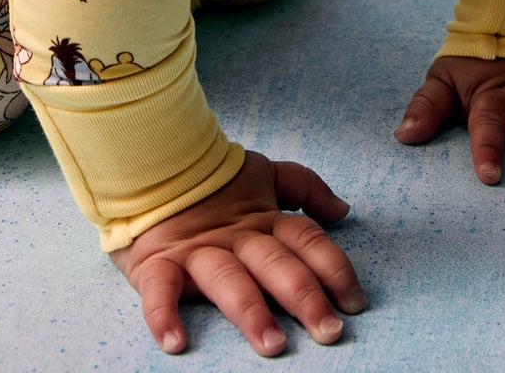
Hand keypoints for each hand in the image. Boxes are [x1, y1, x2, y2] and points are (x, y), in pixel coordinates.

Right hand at [112, 150, 365, 356]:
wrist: (149, 162)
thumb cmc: (210, 180)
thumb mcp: (261, 174)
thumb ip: (303, 187)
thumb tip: (342, 209)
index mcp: (263, 219)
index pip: (306, 240)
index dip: (334, 268)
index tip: (355, 302)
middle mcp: (235, 237)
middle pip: (276, 264)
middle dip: (304, 296)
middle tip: (329, 330)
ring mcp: (196, 251)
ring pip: (228, 279)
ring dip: (250, 310)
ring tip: (271, 343)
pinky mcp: (157, 263)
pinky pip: (159, 291)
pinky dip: (163, 315)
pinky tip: (175, 342)